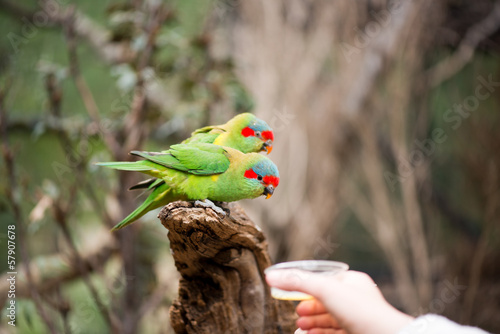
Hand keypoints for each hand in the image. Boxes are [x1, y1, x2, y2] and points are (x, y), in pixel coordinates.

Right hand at [265, 270, 413, 333]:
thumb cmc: (361, 311)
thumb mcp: (325, 289)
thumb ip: (297, 282)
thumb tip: (270, 276)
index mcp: (352, 282)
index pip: (324, 282)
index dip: (306, 288)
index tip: (290, 294)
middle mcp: (356, 300)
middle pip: (326, 303)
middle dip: (308, 310)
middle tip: (296, 316)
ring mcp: (357, 319)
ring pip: (330, 320)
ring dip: (313, 324)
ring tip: (300, 328)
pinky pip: (335, 333)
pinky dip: (320, 333)